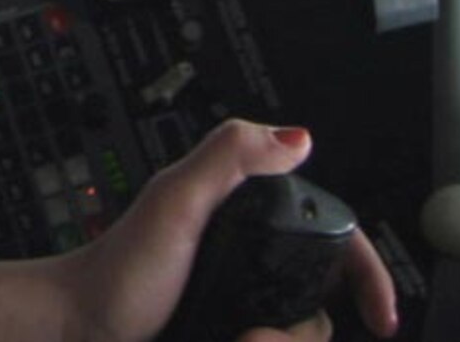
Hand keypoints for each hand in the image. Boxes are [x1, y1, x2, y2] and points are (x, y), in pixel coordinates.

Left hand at [0, 120, 397, 341]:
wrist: (77, 329)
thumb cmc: (116, 271)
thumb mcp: (174, 202)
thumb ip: (228, 157)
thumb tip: (298, 138)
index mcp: (251, 218)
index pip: (336, 243)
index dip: (368, 277)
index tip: (381, 318)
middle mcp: (254, 261)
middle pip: (321, 306)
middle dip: (298, 332)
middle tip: (251, 336)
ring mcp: (242, 305)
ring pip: (299, 335)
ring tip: (234, 341)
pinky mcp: (231, 333)